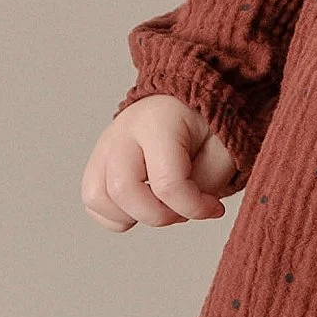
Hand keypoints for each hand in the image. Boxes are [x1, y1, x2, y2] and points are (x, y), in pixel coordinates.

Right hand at [81, 95, 242, 231]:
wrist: (185, 100)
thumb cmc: (204, 122)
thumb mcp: (223, 146)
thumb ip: (207, 181)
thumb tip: (180, 209)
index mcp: (159, 121)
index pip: (167, 182)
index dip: (194, 207)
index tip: (214, 208)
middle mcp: (124, 130)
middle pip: (123, 190)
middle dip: (159, 215)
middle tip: (185, 208)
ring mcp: (105, 145)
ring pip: (98, 197)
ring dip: (133, 216)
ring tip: (163, 205)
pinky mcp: (98, 160)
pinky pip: (93, 201)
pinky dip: (115, 214)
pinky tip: (143, 204)